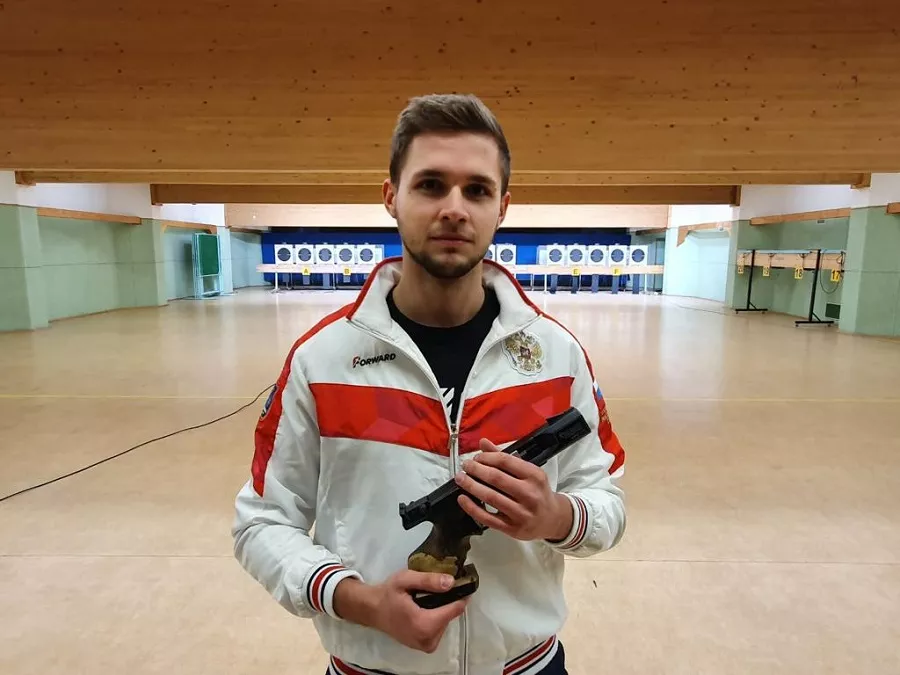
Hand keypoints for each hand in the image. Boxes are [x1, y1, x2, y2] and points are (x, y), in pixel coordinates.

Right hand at [333, 570, 467, 652]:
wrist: (372, 610)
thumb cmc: (388, 593)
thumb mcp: (405, 579)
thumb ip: (428, 580)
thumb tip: (451, 582)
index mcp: (424, 624)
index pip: (455, 609)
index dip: (461, 594)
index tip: (463, 581)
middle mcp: (427, 639)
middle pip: (451, 615)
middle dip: (448, 600)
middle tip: (437, 587)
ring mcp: (426, 645)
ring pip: (446, 622)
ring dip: (441, 609)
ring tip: (427, 598)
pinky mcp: (425, 647)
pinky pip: (439, 628)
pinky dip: (436, 618)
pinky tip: (425, 608)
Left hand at [454, 438, 572, 541]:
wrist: (552, 519)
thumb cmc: (537, 492)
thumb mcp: (528, 472)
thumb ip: (505, 458)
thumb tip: (483, 443)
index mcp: (534, 476)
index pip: (505, 461)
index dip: (486, 457)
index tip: (476, 457)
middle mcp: (530, 494)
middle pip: (496, 478)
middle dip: (476, 470)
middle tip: (465, 466)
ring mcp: (521, 513)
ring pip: (490, 497)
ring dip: (471, 486)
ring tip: (460, 478)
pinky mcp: (512, 528)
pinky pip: (487, 518)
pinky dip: (472, 507)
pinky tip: (463, 498)